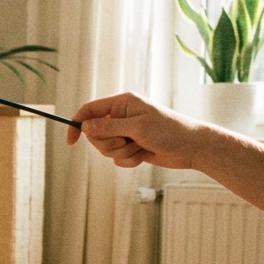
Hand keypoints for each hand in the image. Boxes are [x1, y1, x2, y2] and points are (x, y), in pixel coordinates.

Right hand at [66, 92, 218, 169]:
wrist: (192, 147)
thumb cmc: (169, 131)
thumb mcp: (137, 127)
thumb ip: (109, 127)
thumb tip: (84, 126)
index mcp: (122, 103)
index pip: (90, 111)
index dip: (77, 124)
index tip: (71, 141)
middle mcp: (121, 116)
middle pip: (95, 134)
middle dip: (108, 143)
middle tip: (125, 142)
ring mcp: (126, 132)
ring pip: (105, 148)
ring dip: (121, 153)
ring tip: (140, 148)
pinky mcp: (131, 147)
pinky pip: (117, 158)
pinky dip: (128, 160)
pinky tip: (144, 155)